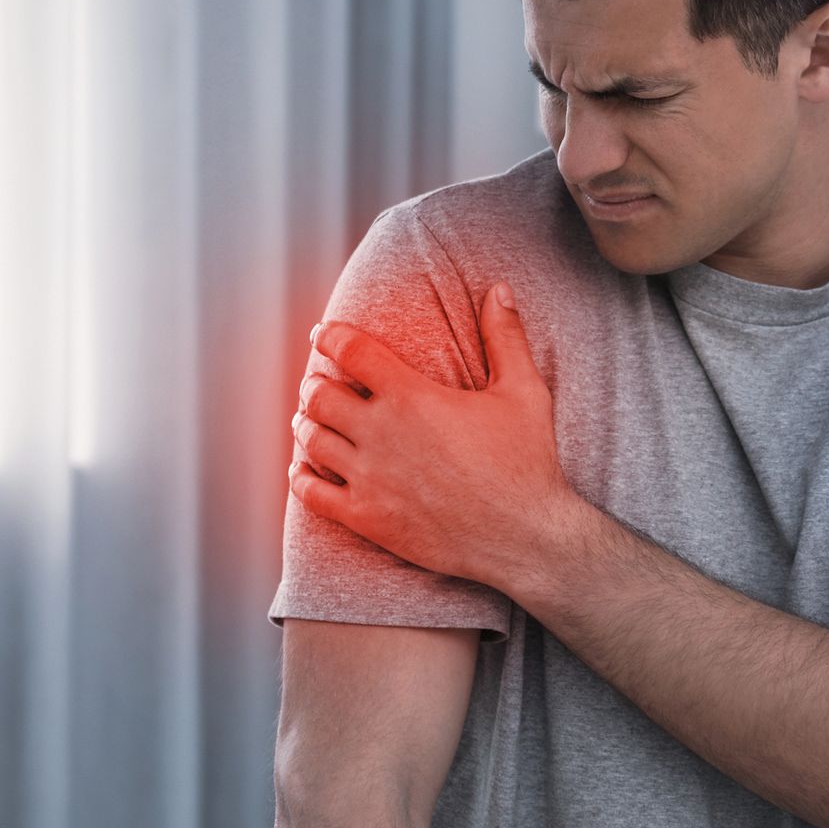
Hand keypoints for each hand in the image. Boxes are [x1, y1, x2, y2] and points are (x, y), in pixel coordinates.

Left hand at [289, 281, 574, 589]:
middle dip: (317, 383)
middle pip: (319, 395)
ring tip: (311, 420)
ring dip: (307, 425)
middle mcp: (380, 433)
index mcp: (411, 395)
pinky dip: (302, 477)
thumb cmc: (527, 462)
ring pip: (312, 440)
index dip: (329, 336)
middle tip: (322, 383)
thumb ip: (505, 337)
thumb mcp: (524, 392)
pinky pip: (312, 494)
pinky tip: (304, 470)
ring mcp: (369, 478)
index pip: (349, 350)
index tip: (324, 334)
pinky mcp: (367, 518)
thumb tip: (499, 290)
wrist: (525, 537)